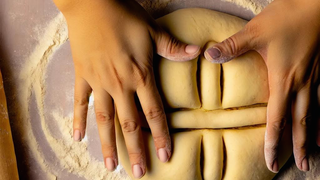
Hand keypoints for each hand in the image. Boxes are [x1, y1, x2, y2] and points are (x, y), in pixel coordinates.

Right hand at [53, 0, 199, 177]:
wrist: (91, 3)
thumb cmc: (124, 15)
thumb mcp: (152, 30)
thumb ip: (173, 48)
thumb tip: (197, 52)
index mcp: (140, 75)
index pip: (154, 113)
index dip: (161, 136)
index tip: (165, 156)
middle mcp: (119, 84)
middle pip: (130, 124)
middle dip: (136, 150)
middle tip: (140, 173)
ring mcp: (99, 82)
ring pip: (104, 119)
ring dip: (108, 144)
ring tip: (110, 166)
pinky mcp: (82, 76)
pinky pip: (80, 102)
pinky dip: (77, 119)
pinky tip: (77, 137)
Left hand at [204, 0, 319, 172]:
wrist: (317, 3)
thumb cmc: (287, 17)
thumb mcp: (255, 31)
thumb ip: (231, 46)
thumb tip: (208, 56)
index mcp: (284, 79)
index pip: (278, 119)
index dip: (274, 142)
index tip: (270, 161)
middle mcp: (302, 84)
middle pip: (301, 124)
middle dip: (300, 148)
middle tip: (302, 168)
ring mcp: (315, 79)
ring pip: (315, 115)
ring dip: (313, 137)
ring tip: (313, 155)